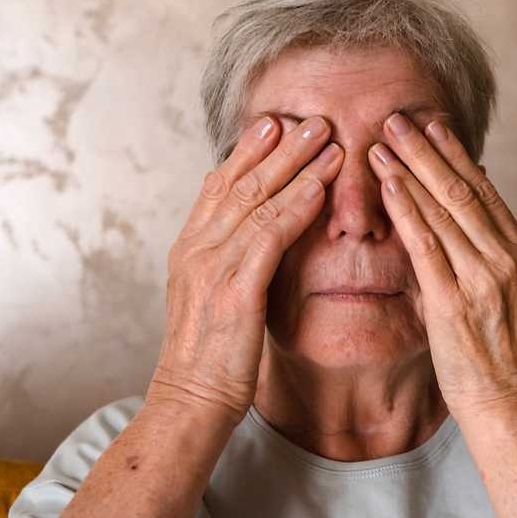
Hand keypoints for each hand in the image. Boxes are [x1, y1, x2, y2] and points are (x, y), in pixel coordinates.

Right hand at [146, 115, 342, 425]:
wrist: (189, 401)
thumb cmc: (208, 357)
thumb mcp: (212, 299)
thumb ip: (229, 263)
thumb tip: (255, 241)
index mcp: (189, 248)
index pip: (218, 185)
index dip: (247, 151)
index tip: (273, 123)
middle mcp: (197, 247)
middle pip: (240, 182)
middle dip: (278, 146)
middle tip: (309, 117)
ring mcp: (212, 266)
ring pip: (258, 200)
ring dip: (296, 165)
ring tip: (327, 138)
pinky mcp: (235, 289)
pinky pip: (270, 236)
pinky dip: (296, 206)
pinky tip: (321, 187)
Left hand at [367, 112, 516, 418]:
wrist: (510, 402)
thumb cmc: (501, 352)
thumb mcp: (508, 291)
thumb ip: (489, 248)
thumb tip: (472, 205)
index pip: (484, 189)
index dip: (455, 153)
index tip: (432, 123)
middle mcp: (506, 257)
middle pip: (463, 189)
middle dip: (428, 149)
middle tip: (399, 116)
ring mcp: (483, 278)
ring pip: (443, 210)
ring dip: (409, 170)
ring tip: (383, 140)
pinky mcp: (454, 302)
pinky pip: (426, 245)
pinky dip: (406, 209)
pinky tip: (388, 184)